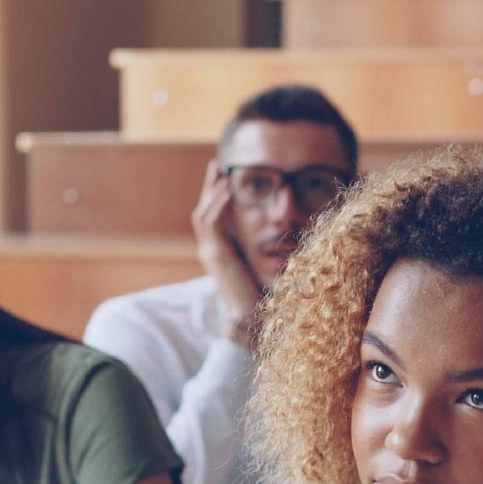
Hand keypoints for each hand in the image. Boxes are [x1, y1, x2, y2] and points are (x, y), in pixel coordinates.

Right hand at [190, 165, 262, 341]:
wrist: (249, 317)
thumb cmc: (260, 296)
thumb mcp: (260, 266)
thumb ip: (261, 249)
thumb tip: (280, 234)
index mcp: (219, 253)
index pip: (211, 218)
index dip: (215, 197)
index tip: (224, 178)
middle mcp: (210, 251)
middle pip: (202, 211)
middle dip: (209, 188)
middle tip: (217, 166)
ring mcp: (210, 253)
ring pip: (202, 214)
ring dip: (211, 193)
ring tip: (221, 174)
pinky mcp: (216, 255)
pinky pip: (210, 224)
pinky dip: (218, 206)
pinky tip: (227, 192)